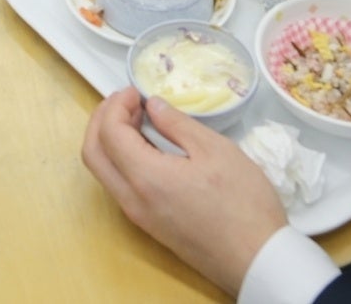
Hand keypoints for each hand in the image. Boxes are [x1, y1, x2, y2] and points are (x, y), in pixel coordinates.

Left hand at [81, 88, 287, 293]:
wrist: (256, 259)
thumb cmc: (243, 203)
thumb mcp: (216, 150)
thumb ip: (177, 124)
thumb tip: (153, 106)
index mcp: (146, 177)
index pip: (109, 133)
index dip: (115, 105)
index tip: (135, 91)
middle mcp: (132, 199)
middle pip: (93, 154)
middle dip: (101, 120)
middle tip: (126, 102)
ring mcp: (139, 216)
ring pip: (104, 172)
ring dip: (110, 141)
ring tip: (138, 120)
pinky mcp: (150, 226)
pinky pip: (120, 187)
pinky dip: (122, 160)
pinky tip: (148, 148)